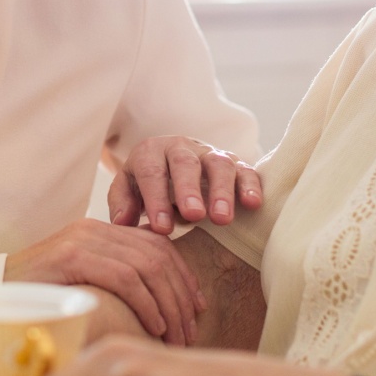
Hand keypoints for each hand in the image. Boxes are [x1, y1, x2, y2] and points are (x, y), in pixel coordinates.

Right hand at [4, 219, 204, 345]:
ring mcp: (81, 239)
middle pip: (157, 254)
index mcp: (98, 231)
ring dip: (169, 304)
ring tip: (176, 335)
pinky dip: (147, 303)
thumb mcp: (81, 283)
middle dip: (181, 294)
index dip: (183, 276)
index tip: (197, 307)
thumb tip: (156, 301)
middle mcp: (93, 228)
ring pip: (147, 266)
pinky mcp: (72, 255)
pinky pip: (125, 277)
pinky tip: (155, 326)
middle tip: (192, 328)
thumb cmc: (35, 297)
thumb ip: (111, 279)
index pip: (156, 245)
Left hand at [108, 136, 262, 234]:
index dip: (156, 198)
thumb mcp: (128, 189)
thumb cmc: (147, 186)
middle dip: (189, 189)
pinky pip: (246, 169)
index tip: (162, 228)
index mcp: (150, 152)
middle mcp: (181, 148)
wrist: (172, 168)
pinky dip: (250, 185)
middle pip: (185, 162)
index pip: (151, 172)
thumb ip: (122, 203)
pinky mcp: (235, 164)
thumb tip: (122, 223)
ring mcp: (210, 154)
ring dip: (222, 191)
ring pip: (219, 164)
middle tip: (194, 215)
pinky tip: (253, 205)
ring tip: (222, 219)